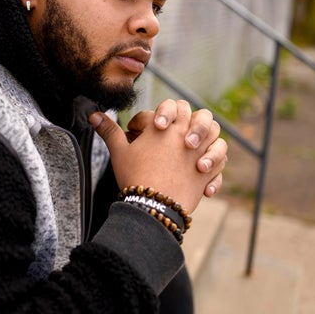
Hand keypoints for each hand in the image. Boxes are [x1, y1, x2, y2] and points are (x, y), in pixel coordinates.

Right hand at [91, 102, 221, 213]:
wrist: (154, 206)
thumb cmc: (135, 176)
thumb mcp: (118, 151)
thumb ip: (108, 130)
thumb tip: (93, 115)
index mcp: (165, 127)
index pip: (167, 107)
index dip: (152, 117)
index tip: (139, 131)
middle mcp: (187, 135)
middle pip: (195, 113)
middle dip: (183, 119)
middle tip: (169, 132)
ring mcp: (201, 153)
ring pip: (215, 132)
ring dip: (206, 136)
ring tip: (191, 145)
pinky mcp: (209, 172)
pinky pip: (220, 161)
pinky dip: (213, 162)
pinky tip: (199, 169)